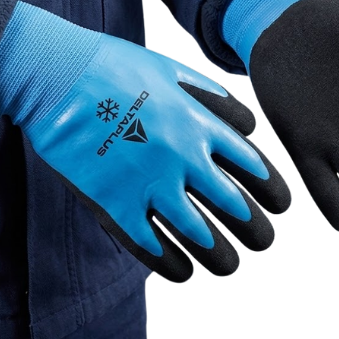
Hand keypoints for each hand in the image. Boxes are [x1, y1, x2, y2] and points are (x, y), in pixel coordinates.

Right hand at [0, 3, 289, 281]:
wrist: (57, 74)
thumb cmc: (115, 67)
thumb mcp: (172, 70)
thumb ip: (213, 98)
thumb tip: (248, 126)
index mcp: (199, 124)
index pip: (254, 167)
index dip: (274, 192)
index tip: (280, 207)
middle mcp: (182, 157)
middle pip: (235, 207)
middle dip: (257, 231)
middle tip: (263, 241)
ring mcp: (148, 183)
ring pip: (199, 237)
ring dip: (222, 258)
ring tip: (230, 265)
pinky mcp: (113, 204)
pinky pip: (151, 248)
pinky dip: (173, 266)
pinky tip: (185, 272)